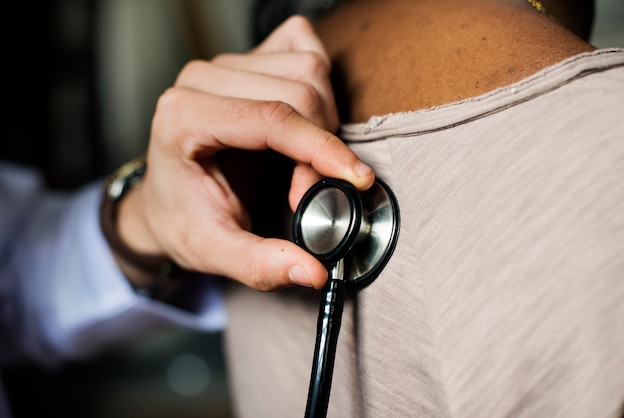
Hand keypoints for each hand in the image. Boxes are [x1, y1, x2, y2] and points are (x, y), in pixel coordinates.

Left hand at [117, 16, 374, 290]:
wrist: (165, 201)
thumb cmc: (183, 220)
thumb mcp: (212, 251)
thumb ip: (259, 264)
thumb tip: (312, 270)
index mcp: (184, 116)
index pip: (272, 118)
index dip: (321, 149)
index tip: (355, 179)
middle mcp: (202, 79)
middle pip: (299, 89)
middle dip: (321, 145)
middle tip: (312, 191)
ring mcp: (225, 65)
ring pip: (308, 68)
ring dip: (324, 120)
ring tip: (308, 164)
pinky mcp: (247, 62)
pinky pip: (302, 49)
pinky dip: (320, 84)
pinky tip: (308, 121)